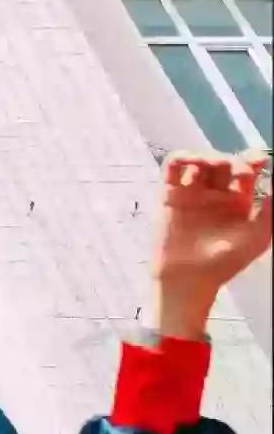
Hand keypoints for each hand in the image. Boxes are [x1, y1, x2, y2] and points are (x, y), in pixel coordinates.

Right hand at [155, 155, 271, 338]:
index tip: (260, 158)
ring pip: (199, 162)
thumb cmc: (225, 262)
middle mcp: (215, 194)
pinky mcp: (170, 194)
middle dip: (230, 161)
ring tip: (210, 163)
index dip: (253, 161)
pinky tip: (189, 160)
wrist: (189, 277)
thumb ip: (270, 211)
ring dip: (206, 156)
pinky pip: (173, 169)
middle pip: (223, 164)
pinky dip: (181, 158)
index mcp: (239, 202)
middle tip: (235, 171)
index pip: (246, 173)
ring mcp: (192, 193)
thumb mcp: (258, 237)